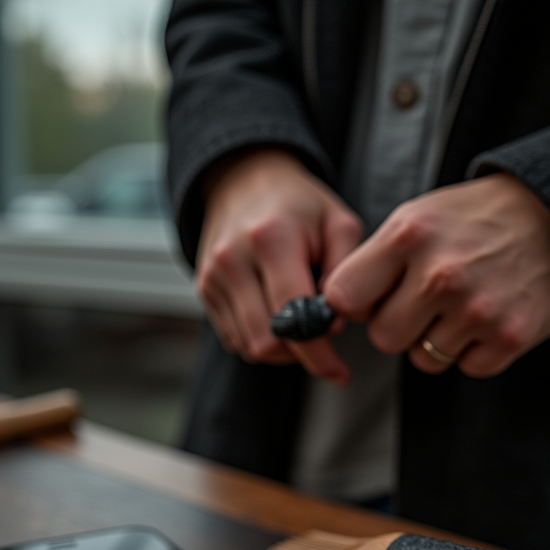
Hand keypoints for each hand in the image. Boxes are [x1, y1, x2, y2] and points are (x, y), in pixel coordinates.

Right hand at [197, 148, 362, 384]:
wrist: (244, 178)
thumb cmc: (300, 204)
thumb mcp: (339, 224)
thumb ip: (346, 273)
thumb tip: (332, 325)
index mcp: (272, 239)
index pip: (293, 319)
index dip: (319, 354)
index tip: (340, 371)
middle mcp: (233, 260)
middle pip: (266, 342)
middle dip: (300, 354)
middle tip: (323, 340)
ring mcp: (212, 276)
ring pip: (249, 346)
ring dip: (281, 349)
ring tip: (302, 324)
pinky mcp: (204, 288)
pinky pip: (234, 337)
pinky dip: (260, 338)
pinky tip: (278, 316)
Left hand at [322, 173, 549, 376]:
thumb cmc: (479, 219)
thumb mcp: (420, 216)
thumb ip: (376, 261)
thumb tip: (337, 308)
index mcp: (409, 235)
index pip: (343, 298)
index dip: (356, 303)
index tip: (372, 297)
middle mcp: (440, 273)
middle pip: (383, 338)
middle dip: (399, 325)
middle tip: (425, 300)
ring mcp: (476, 309)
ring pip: (423, 359)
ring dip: (437, 340)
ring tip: (462, 304)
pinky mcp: (507, 337)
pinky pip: (466, 367)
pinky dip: (474, 350)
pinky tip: (487, 317)